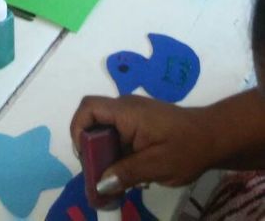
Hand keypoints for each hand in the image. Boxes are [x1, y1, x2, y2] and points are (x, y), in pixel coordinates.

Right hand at [70, 95, 210, 189]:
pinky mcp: (141, 126)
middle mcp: (125, 109)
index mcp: (126, 112)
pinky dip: (118, 157)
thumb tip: (99, 185)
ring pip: (107, 134)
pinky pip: (119, 138)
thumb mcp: (156, 165)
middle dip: (92, 153)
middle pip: (94, 124)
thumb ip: (126, 173)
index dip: (78, 129)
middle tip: (99, 180)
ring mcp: (133, 117)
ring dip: (106, 158)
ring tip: (114, 185)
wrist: (216, 137)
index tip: (85, 157)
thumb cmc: (186, 147)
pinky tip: (129, 177)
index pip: (89, 108)